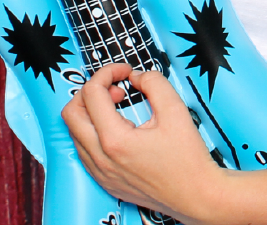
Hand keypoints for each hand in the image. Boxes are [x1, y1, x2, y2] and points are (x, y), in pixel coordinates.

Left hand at [61, 63, 234, 223]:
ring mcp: (99, 171)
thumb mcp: (176, 111)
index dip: (107, 72)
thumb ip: (155, 84)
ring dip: (91, 112)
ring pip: (74, 132)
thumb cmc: (188, 160)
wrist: (195, 194)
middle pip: (71, 112)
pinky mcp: (103, 180)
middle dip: (91, 91)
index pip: (92, 93)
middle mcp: (100, 157)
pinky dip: (93, 132)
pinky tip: (117, 128)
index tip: (124, 71)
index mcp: (114, 140)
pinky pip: (83, 150)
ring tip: (118, 107)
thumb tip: (137, 77)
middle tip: (116, 88)